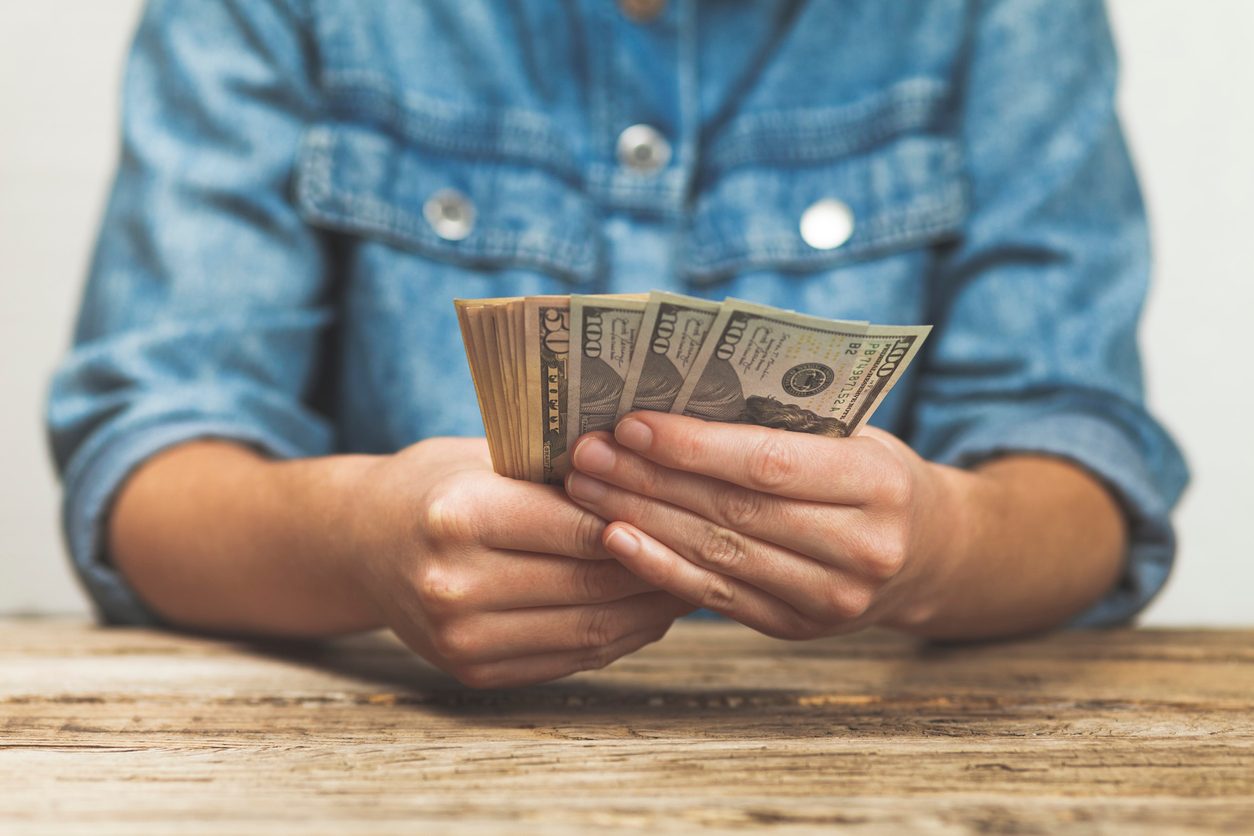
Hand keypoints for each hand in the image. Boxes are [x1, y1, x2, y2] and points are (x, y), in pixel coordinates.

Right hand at [352, 437, 693, 686]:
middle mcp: (456, 584)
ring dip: (650, 610)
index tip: (693, 512)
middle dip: (660, 569)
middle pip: (591, 583)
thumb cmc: (439, 484)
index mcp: (461, 517)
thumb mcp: (489, 458)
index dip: (646, 522)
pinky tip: (646, 611)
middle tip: (710, 549)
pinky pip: (570, 659)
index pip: (583, 527)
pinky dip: (619, 637)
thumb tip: (659, 485)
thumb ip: (561, 477)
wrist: (361, 544)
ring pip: (590, 630)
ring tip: (690, 581)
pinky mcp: (472, 672)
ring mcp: (461, 638)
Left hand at [563, 413, 972, 639]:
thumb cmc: (872, 473)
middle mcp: (862, 549)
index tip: (630, 423)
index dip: (693, 446)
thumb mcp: (853, 433)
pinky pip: (718, 597)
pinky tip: (615, 541)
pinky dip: (660, 569)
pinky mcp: (800, 629)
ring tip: (586, 489)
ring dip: (641, 520)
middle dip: (649, 480)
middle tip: (587, 453)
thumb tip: (674, 396)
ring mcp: (832, 600)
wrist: (929, 554)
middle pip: (733, 511)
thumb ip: (782, 421)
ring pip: (718, 554)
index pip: (768, 463)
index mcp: (878, 483)